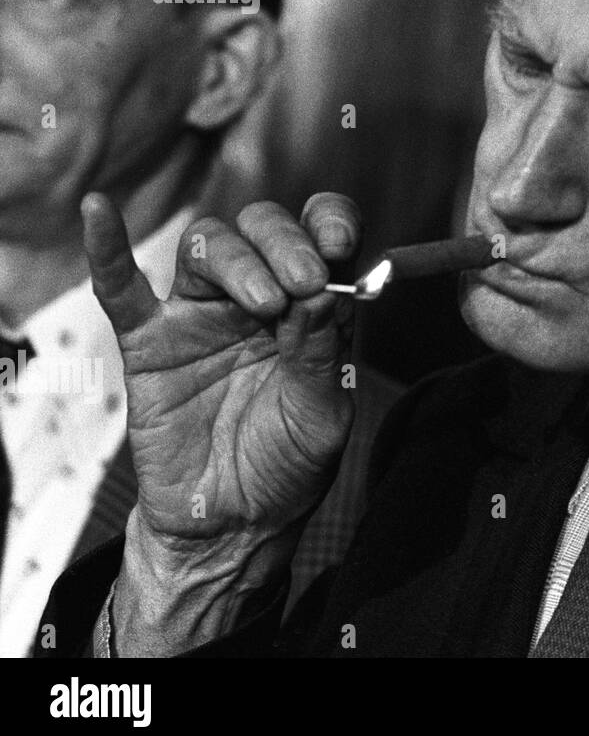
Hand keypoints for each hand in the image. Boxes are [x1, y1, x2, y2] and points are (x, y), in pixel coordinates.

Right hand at [82, 192, 361, 649]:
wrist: (234, 523)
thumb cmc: (286, 464)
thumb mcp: (322, 414)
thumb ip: (323, 354)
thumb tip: (324, 291)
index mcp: (309, 304)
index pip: (319, 235)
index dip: (328, 223)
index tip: (341, 240)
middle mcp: (257, 296)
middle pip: (262, 230)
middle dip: (285, 244)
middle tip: (305, 281)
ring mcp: (200, 316)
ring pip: (207, 248)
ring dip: (238, 260)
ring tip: (266, 303)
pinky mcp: (149, 343)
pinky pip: (121, 288)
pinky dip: (107, 249)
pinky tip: (99, 212)